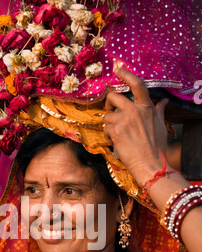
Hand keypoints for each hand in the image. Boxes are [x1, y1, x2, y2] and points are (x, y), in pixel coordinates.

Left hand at [104, 68, 169, 186]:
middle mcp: (135, 110)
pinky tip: (115, 142)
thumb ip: (158, 111)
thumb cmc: (157, 147)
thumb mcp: (160, 126)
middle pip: (114, 97)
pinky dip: (108, 136)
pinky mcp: (116, 130)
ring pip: (108, 116)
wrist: (151, 164)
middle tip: (109, 110)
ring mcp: (124, 120)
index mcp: (146, 107)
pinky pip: (106, 129)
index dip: (126, 74)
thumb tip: (164, 101)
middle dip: (108, 103)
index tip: (117, 68)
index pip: (137, 84)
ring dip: (109, 125)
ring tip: (116, 136)